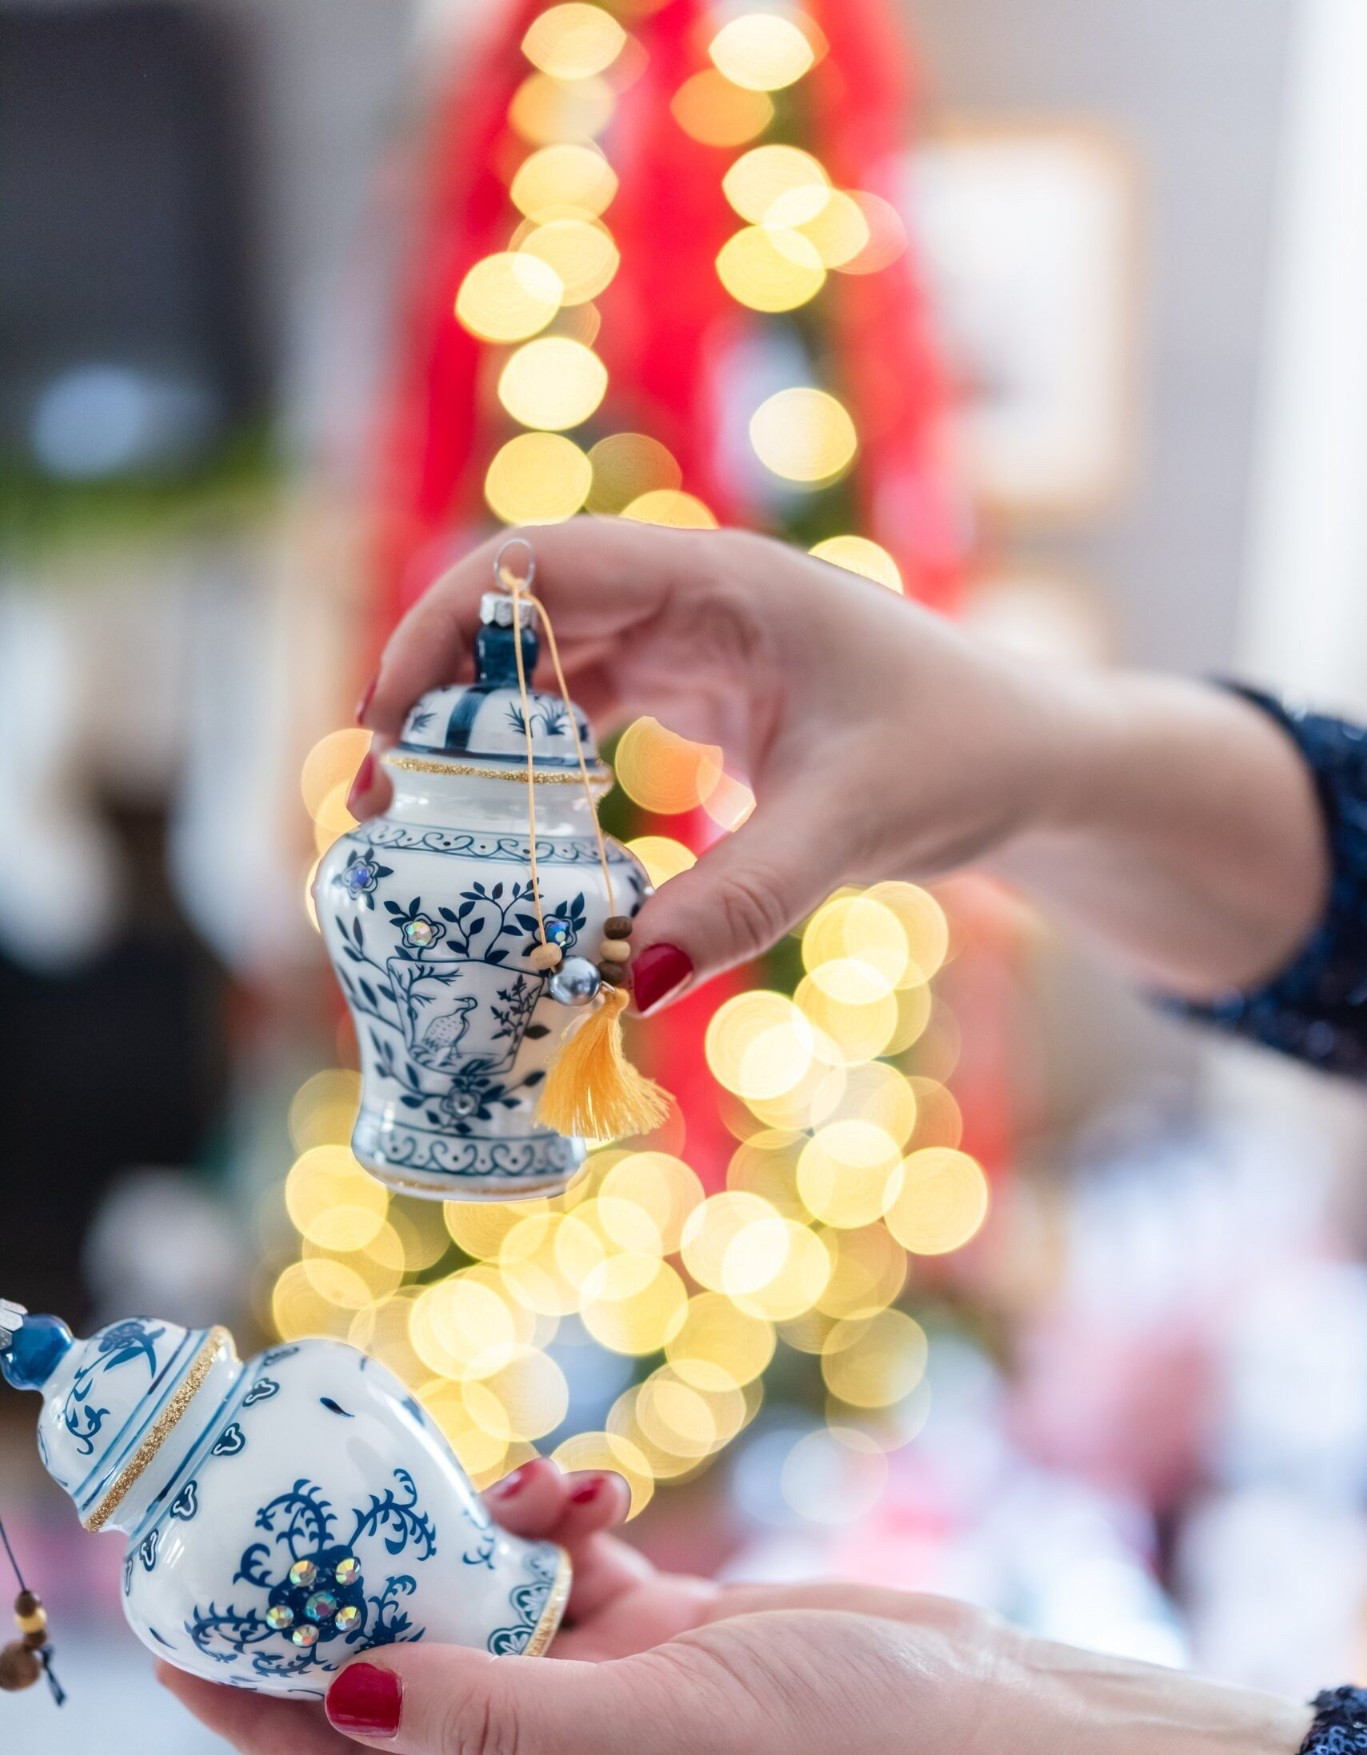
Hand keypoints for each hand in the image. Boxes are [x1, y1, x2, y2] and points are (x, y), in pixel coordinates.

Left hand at [161, 1459, 1309, 1754]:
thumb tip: (348, 1688)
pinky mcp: (660, 1627)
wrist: (993, 1724)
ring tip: (518, 1481)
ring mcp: (607, 1688)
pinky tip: (592, 1482)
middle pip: (405, 1672)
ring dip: (480, 1533)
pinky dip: (563, 1516)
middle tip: (300, 1499)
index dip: (255, 1715)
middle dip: (352, 1593)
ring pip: (486, 1600)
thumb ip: (506, 1712)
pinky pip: (567, 1562)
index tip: (175, 1641)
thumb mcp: (668, 1729)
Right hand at [352, 520, 1062, 1008]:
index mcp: (718, 580)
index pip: (536, 566)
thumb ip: (741, 899)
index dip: (440, 632)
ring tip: (417, 831)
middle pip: (515, 619)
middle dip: (435, 699)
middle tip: (374, 807)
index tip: (382, 728)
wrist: (1036, 764)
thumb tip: (621, 983)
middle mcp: (688, 598)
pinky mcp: (696, 701)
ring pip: (540, 674)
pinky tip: (507, 837)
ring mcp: (689, 647)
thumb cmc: (966, 756)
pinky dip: (533, 772)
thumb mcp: (854, 826)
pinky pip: (583, 720)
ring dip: (476, 741)